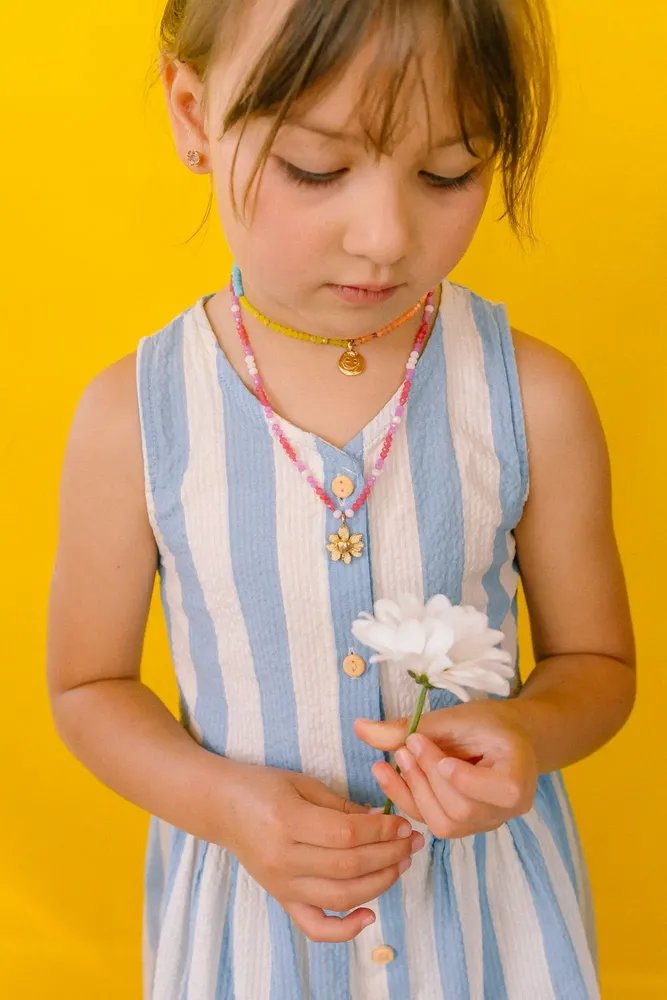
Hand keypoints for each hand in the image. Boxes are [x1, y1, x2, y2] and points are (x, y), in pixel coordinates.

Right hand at [220, 763, 423, 942]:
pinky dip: (345, 929)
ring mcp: (282, 885)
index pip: (347, 834)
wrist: (221, 808)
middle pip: (349, 866)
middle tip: (412, 842)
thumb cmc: (262, 787)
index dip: (381, 831)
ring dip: (380, 883)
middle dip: (389, 854)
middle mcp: (284, 858)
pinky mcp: (282, 899)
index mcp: (288, 820)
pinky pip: (316, 927)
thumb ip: (341, 804)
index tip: (403, 823)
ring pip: (341, 896)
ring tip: (401, 864)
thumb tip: (381, 820)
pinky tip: (370, 915)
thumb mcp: (302, 782)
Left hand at [354, 700, 537, 838]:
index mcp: (519, 778)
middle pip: (462, 810)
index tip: (434, 749)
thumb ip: (413, 725)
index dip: (463, 777)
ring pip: (444, 824)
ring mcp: (485, 823)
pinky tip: (390, 775)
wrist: (507, 739)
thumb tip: (359, 727)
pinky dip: (407, 799)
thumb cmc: (488, 724)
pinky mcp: (465, 826)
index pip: (500, 790)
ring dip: (412, 790)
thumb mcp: (457, 717)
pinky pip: (433, 822)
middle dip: (427, 778)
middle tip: (406, 746)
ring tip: (396, 759)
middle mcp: (507, 811)